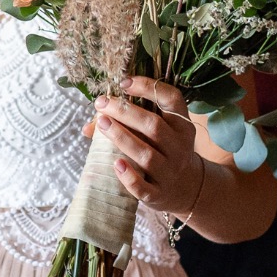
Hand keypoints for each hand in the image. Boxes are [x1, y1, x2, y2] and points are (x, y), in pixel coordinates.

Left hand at [93, 77, 206, 217]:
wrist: (186, 188)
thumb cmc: (165, 152)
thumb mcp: (160, 133)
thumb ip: (131, 122)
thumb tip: (90, 124)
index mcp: (182, 125)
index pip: (171, 99)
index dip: (148, 88)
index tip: (124, 82)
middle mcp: (180, 147)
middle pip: (153, 126)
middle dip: (125, 112)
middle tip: (102, 103)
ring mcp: (170, 171)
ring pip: (146, 154)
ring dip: (121, 137)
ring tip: (100, 123)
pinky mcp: (159, 194)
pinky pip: (143, 187)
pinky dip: (128, 176)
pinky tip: (115, 164)